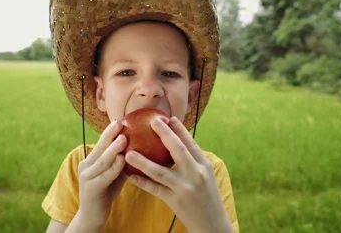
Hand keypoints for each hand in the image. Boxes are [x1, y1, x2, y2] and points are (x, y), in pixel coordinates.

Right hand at [75, 120, 127, 229]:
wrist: (92, 216)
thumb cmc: (106, 192)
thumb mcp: (113, 174)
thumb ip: (121, 161)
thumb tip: (140, 147)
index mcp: (90, 160)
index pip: (100, 142)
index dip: (109, 131)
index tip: (120, 119)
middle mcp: (86, 166)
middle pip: (99, 147)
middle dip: (109, 134)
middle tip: (120, 123)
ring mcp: (87, 177)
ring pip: (102, 160)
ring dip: (113, 149)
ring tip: (123, 138)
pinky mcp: (91, 188)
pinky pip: (104, 176)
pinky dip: (114, 167)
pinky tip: (122, 160)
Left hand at [125, 117, 232, 232]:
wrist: (212, 224)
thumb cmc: (207, 196)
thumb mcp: (206, 175)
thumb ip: (193, 160)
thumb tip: (177, 141)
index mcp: (204, 165)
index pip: (191, 143)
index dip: (179, 129)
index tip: (168, 118)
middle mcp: (195, 174)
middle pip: (178, 150)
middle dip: (164, 134)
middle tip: (152, 122)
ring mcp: (184, 188)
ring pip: (160, 172)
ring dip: (143, 161)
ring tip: (129, 153)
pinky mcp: (175, 201)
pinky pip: (155, 190)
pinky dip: (142, 182)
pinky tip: (131, 176)